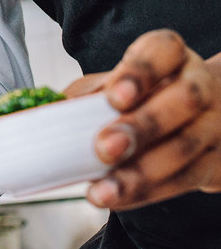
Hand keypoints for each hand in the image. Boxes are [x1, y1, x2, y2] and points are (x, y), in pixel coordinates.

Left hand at [83, 29, 220, 209]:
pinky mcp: (215, 161)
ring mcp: (213, 123)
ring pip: (185, 147)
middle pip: (182, 100)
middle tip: (104, 147)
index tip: (114, 97)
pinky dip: (148, 192)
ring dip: (143, 173)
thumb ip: (88, 94)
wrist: (203, 115)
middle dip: (142, 126)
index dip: (140, 73)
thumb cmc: (147, 93)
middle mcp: (198, 84)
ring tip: (104, 190)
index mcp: (171, 54)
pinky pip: (186, 179)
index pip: (163, 51)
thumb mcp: (119, 82)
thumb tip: (45, 115)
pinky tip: (118, 197)